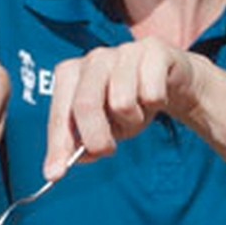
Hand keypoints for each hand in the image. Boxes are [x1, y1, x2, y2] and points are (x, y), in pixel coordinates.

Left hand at [42, 39, 207, 170]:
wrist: (170, 79)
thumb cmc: (130, 102)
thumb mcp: (103, 126)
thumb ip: (81, 143)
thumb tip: (63, 164)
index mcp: (72, 74)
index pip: (61, 113)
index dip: (58, 145)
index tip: (55, 174)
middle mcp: (94, 58)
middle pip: (85, 105)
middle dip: (96, 137)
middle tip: (108, 150)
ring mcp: (123, 52)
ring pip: (122, 102)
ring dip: (134, 119)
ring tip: (138, 112)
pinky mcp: (153, 50)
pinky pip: (152, 93)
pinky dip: (155, 105)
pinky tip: (155, 96)